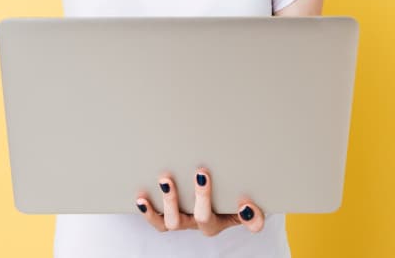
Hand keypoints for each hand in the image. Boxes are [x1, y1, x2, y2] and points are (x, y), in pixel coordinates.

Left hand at [134, 168, 264, 236]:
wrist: (203, 191)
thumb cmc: (220, 194)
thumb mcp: (242, 198)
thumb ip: (253, 206)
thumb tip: (249, 207)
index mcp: (225, 218)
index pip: (242, 220)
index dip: (247, 217)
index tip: (245, 203)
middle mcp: (202, 221)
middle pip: (204, 217)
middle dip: (202, 197)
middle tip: (202, 173)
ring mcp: (183, 220)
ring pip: (175, 221)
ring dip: (170, 201)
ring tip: (166, 181)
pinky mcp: (165, 217)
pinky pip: (156, 221)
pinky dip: (148, 211)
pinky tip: (142, 198)